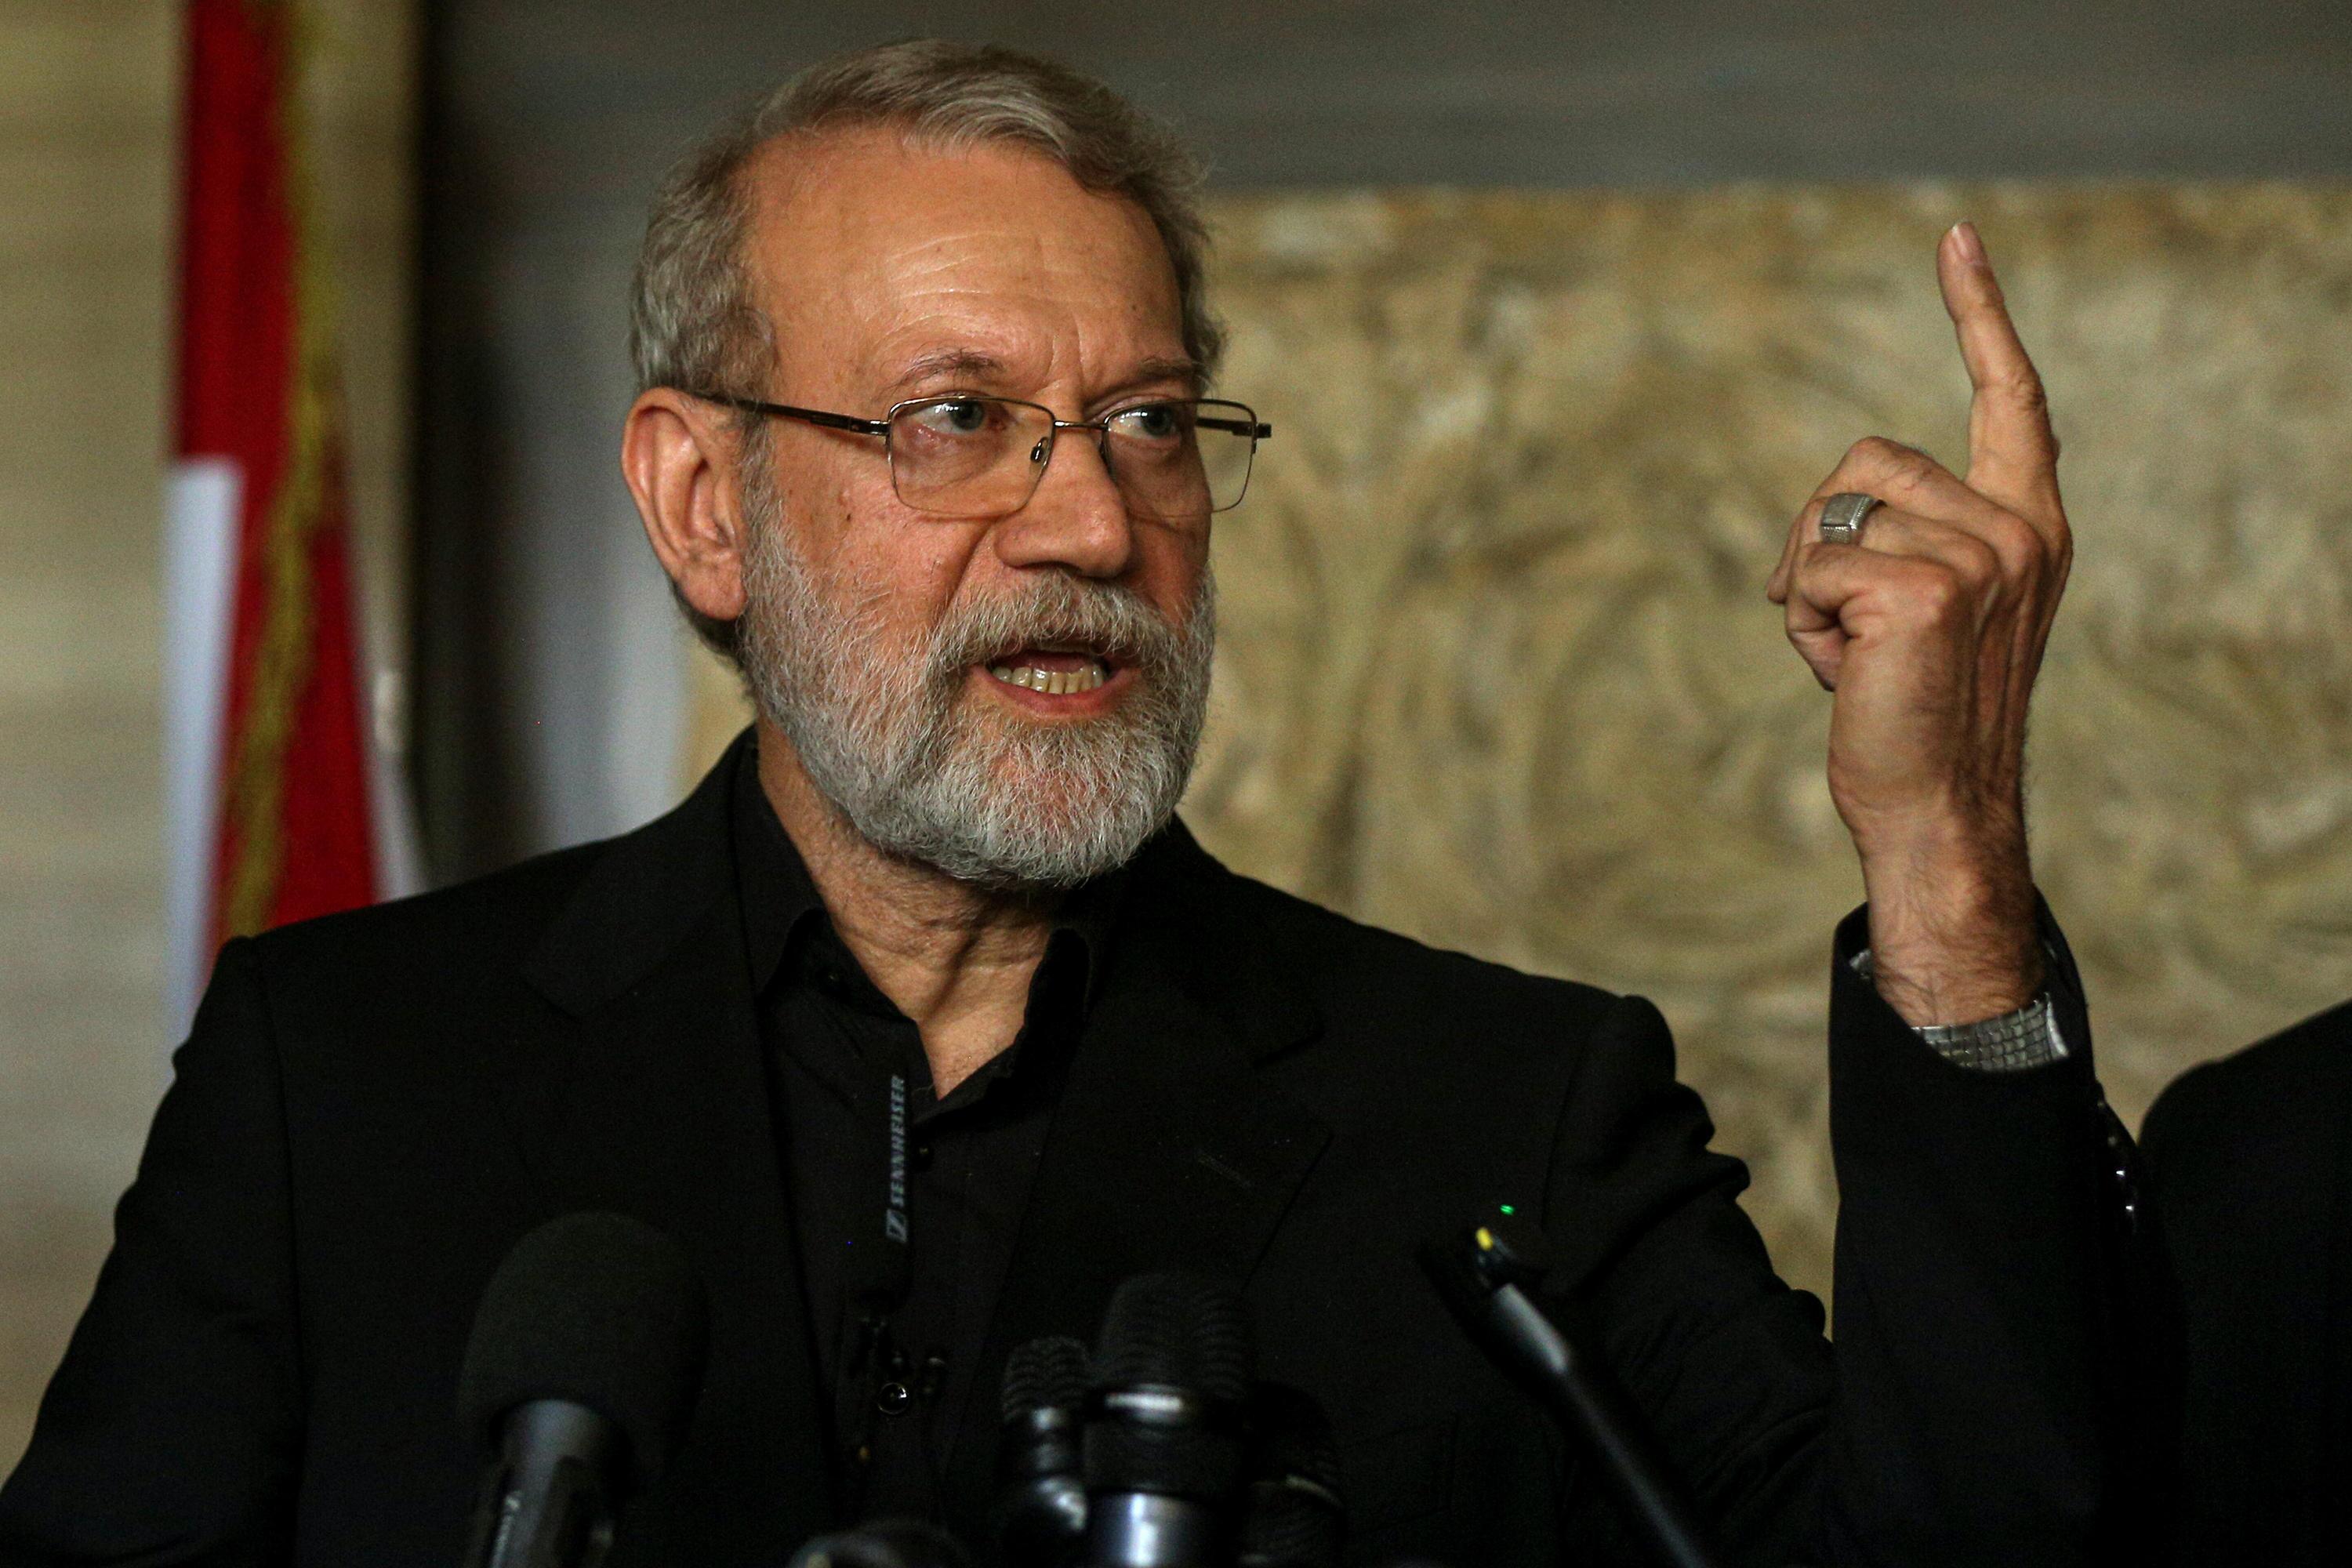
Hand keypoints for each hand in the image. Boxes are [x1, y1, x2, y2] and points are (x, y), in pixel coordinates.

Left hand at [1765, 222, 2071, 1025]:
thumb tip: (1831, 512)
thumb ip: (1909, 538)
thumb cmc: (1914, 713)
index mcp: (2029, 523)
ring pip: (1826, 519)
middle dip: (1821, 541)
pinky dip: (1800, 625)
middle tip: (1853, 631)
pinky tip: (1845, 675)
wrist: (1934, 809)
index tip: (1954, 237)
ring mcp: (1979, 555)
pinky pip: (1807, 570)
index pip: (2012, 397)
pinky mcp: (1923, 591)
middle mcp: (2018, 527)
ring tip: (1856, 658)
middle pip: (1864, 463)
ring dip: (1808, 591)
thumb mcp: (1926, 608)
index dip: (1979, 313)